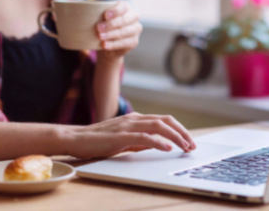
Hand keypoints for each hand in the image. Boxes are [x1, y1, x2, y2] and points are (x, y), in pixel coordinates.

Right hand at [62, 113, 195, 158]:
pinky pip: (144, 137)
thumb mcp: (124, 140)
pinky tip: (167, 148)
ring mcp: (127, 125)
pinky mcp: (120, 135)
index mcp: (135, 119)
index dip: (179, 129)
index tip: (188, 142)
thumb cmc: (98, 140)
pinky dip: (158, 142)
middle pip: (165, 121)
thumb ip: (140, 140)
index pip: (163, 120)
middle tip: (192, 145)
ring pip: (158, 126)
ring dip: (175, 136)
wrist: (76, 138)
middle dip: (182, 132)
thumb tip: (158, 144)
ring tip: (185, 147)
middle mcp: (134, 119)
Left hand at [96, 1, 141, 60]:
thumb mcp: (103, 19)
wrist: (109, 44)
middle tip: (98, 28)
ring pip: (123, 32)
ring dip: (110, 35)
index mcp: (126, 7)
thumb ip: (102, 17)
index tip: (105, 16)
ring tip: (99, 36)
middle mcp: (133, 17)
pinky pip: (123, 43)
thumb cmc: (105, 26)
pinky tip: (104, 45)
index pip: (122, 7)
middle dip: (110, 25)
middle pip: (123, 20)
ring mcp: (135, 29)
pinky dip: (112, 45)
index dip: (114, 11)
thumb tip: (93, 19)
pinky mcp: (134, 41)